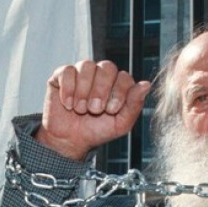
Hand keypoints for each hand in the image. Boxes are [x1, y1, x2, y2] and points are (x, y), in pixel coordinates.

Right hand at [36, 60, 150, 160]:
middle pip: (106, 67)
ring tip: (80, 109)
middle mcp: (100, 74)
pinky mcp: (61, 76)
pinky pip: (66, 71)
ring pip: (86, 65)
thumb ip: (134, 105)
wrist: (70, 140)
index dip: (118, 92)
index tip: (110, 110)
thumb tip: (146, 84)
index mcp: (117, 84)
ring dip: (83, 91)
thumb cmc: (96, 131)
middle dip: (101, 91)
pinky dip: (68, 89)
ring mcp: (81, 73)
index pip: (123, 76)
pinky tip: (67, 104)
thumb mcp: (120, 124)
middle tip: (94, 109)